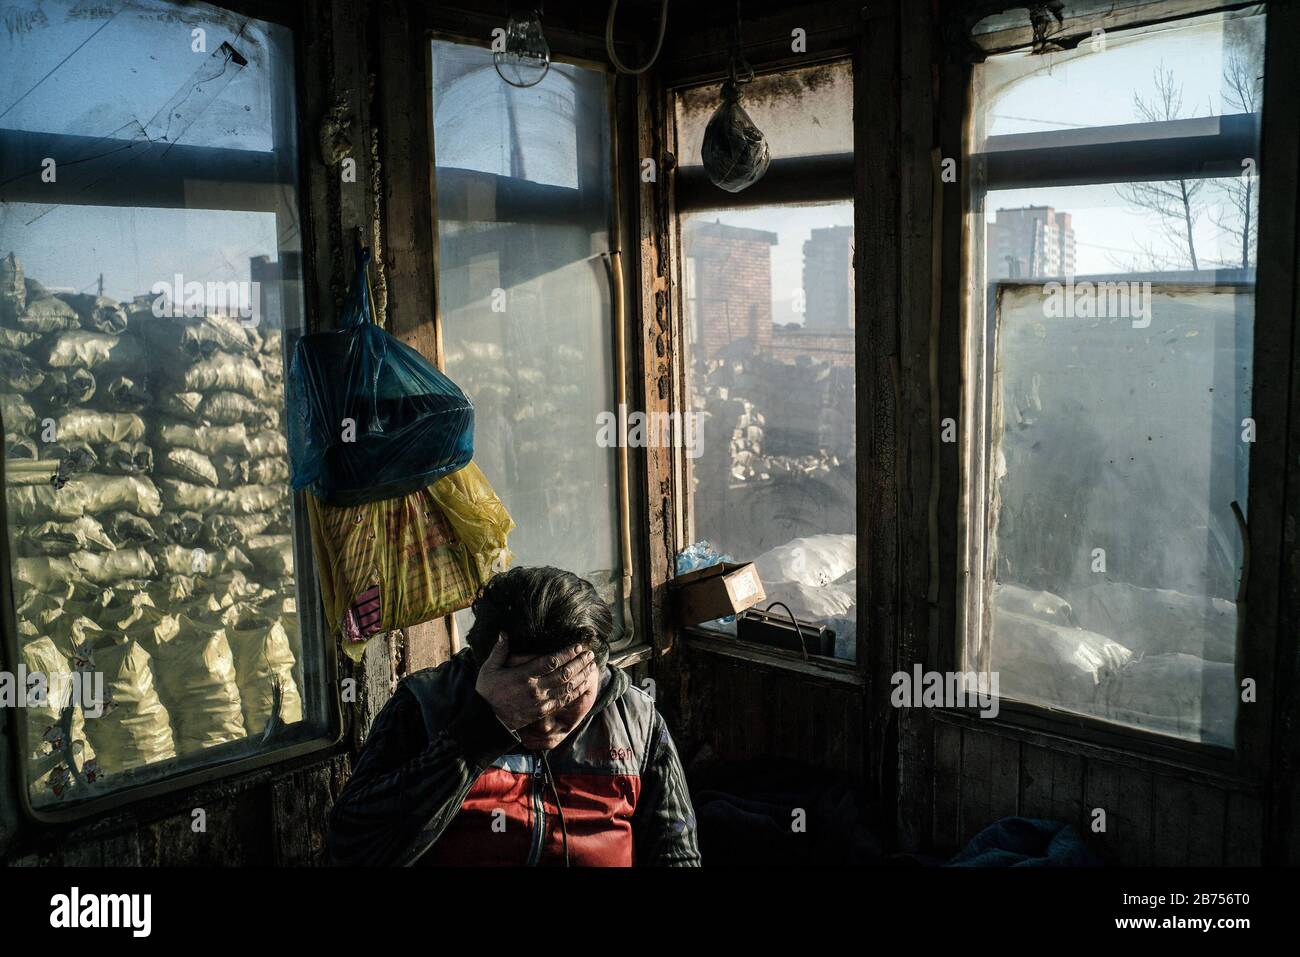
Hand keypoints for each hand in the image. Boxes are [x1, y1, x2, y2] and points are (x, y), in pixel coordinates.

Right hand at [475, 634, 596, 731]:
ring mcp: (541, 702)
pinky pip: (564, 701)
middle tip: (590, 654)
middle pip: (564, 674)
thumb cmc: (487, 691)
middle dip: (580, 663)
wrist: (488, 720)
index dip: (567, 653)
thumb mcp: (489, 668)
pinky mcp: (543, 711)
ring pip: (568, 688)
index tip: (578, 646)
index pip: (551, 662)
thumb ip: (499, 650)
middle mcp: (535, 689)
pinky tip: (585, 685)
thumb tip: (504, 632)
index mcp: (523, 675)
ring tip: (592, 667)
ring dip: (582, 676)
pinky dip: (577, 692)